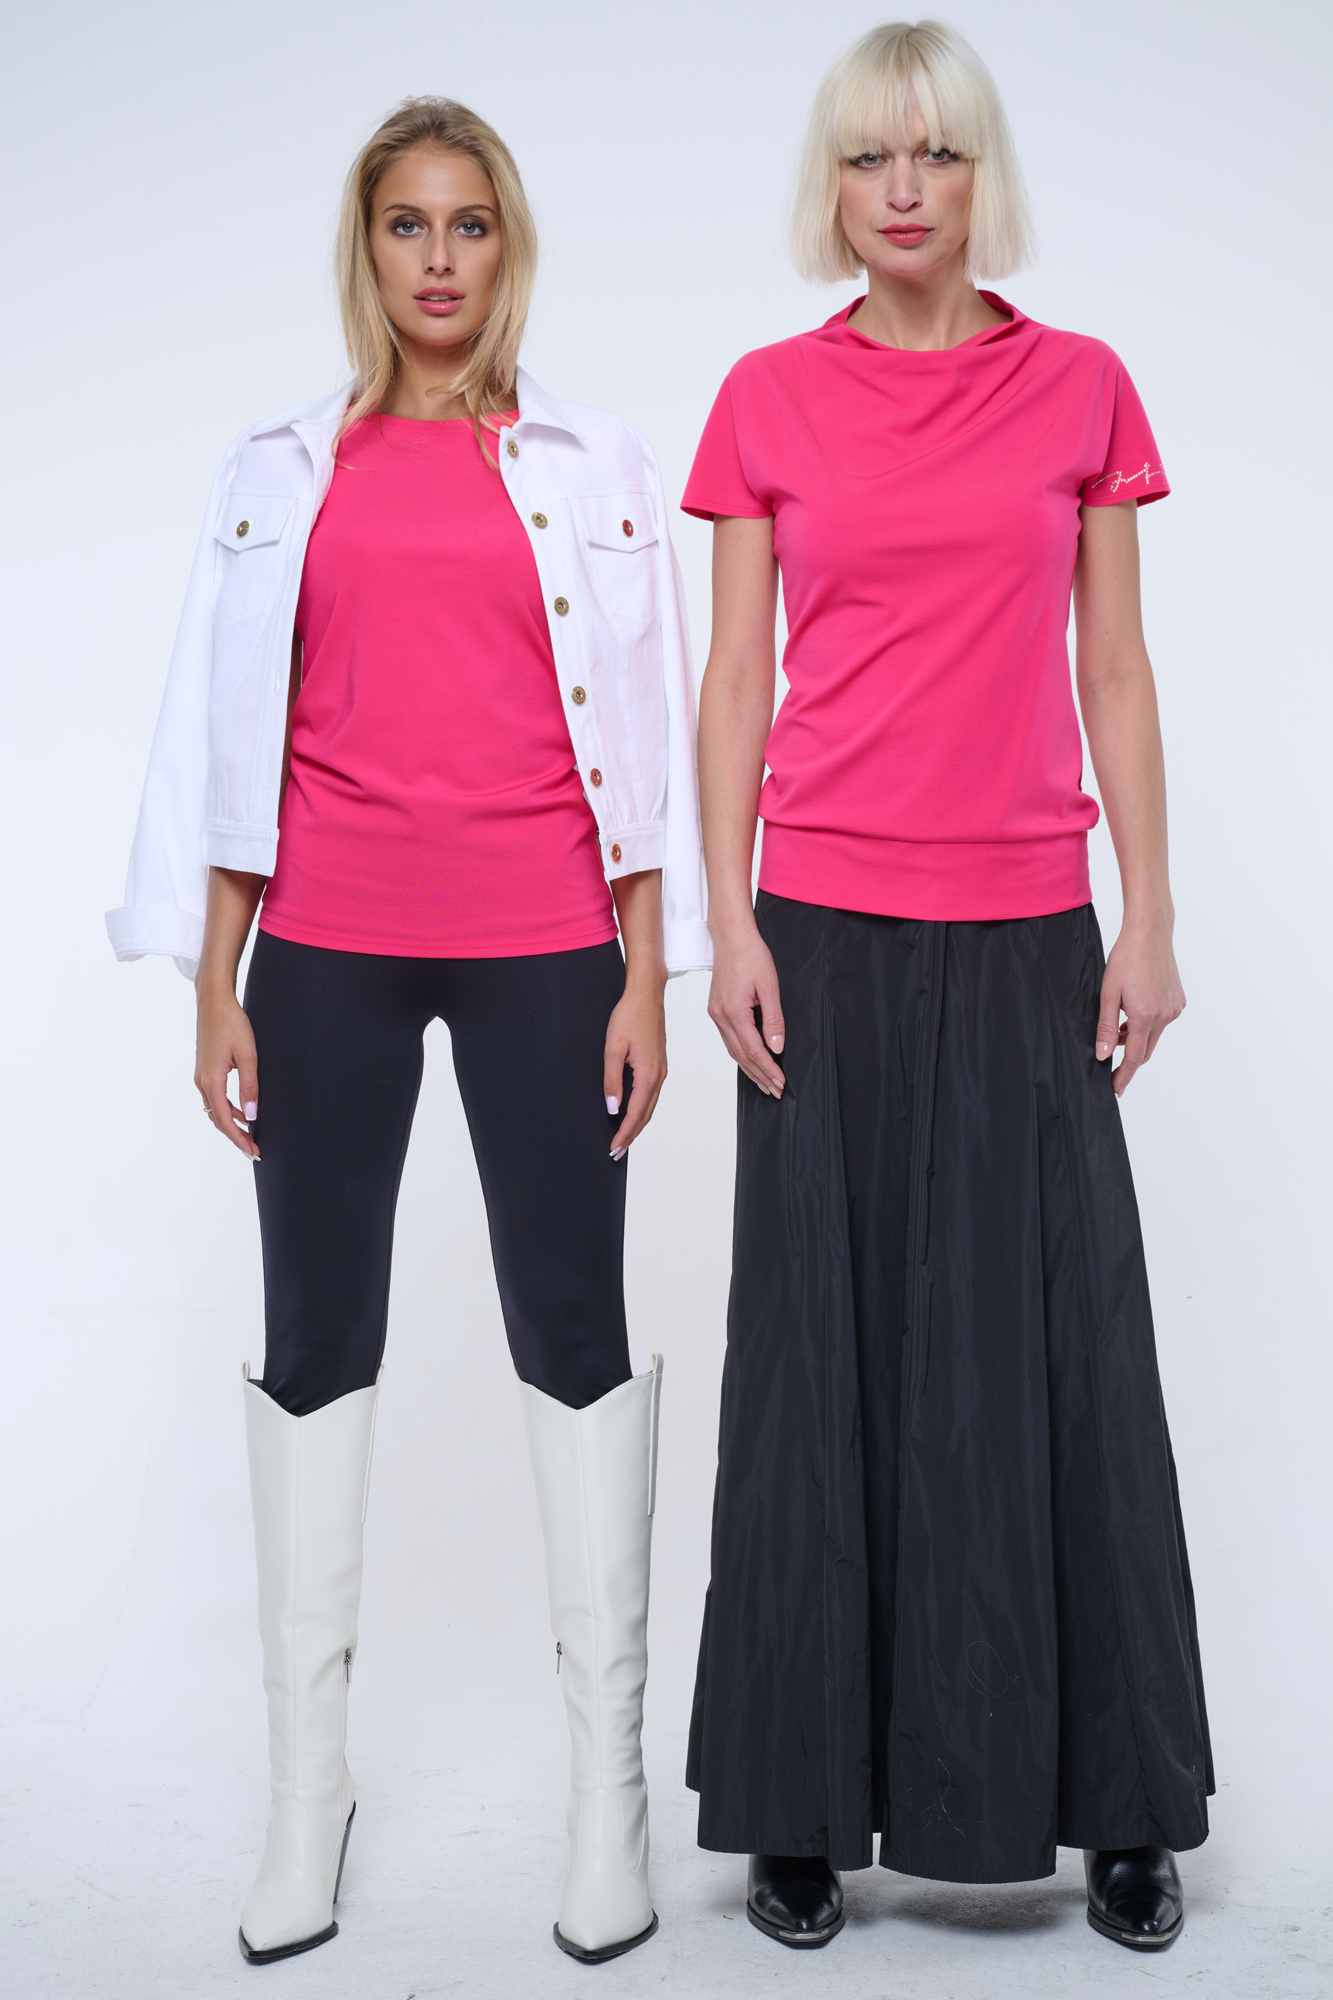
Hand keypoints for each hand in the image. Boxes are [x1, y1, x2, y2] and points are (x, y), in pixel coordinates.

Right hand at [194, 982, 260, 1158]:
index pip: (224, 1120)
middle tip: (254, 1150)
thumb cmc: (231, 1023)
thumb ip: (250, 1086)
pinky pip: (215, 1097)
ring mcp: (201, 1076)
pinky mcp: (205, 1069)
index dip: (239, 1139)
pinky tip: (243, 1111)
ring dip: (232, 1124)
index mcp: (211, 1080)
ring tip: (250, 1136)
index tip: (253, 1152)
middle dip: (236, 1136)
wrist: (214, 1001)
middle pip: (218, 1119)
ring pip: (216, 1109)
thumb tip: (251, 1115)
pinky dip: (228, 1109)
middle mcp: (202, 1081)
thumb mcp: (247, 1055)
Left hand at [604, 972, 667, 1158]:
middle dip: (631, 1135)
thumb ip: (612, 1080)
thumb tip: (612, 1107)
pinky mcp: (658, 1064)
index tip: (614, 1148)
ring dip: (637, 1124)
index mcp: (648, 1074)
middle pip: (646, 1114)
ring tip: (624, 1138)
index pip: (635, 1113)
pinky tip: (633, 1113)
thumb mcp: (613, 1048)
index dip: (624, 1133)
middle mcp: (659, 1076)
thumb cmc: (629, 1016)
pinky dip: (642, 1109)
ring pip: (650, 1106)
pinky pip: (651, 1095)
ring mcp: (661, 1070)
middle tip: (617, 1152)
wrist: (646, 995)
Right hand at [707, 917, 785, 1095]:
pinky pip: (728, 1040)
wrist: (731, 937)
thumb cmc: (751, 955)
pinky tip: (750, 1062)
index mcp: (733, 1011)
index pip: (754, 1050)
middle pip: (742, 1056)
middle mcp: (720, 1016)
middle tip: (775, 1090)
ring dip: (750, 1069)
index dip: (768, 1069)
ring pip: (733, 1051)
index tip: (781, 1082)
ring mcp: (716, 1014)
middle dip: (760, 1075)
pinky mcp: (716, 1010)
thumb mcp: (770, 985)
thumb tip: (777, 1046)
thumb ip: (774, 1019)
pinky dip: (741, 1055)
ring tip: (765, 1083)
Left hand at [1096, 916, 1184, 1096]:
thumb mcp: (1107, 993)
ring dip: (1136, 1037)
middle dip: (1128, 1058)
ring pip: (1153, 1036)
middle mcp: (1164, 1016)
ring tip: (1119, 1023)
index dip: (1123, 1075)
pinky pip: (1161, 1022)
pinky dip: (1147, 1024)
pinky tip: (1134, 1008)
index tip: (1115, 1088)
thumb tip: (1102, 1054)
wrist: (1150, 933)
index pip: (1133, 1057)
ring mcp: (1174, 1009)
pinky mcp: (1179, 1001)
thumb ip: (1105, 1026)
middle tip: (1110, 1061)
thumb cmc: (1125, 959)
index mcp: (1144, 1016)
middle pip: (1144, 1050)